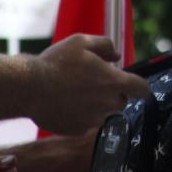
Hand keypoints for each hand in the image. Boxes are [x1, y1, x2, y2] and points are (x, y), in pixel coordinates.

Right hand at [31, 34, 150, 135]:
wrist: (29, 89)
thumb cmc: (55, 63)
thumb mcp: (82, 42)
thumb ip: (105, 46)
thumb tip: (117, 56)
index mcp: (113, 82)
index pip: (142, 89)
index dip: (140, 86)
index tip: (135, 84)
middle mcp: (107, 104)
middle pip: (121, 101)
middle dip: (112, 93)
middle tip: (92, 81)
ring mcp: (92, 120)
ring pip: (102, 112)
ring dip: (95, 104)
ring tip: (74, 91)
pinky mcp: (78, 130)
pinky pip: (86, 121)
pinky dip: (80, 114)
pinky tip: (65, 103)